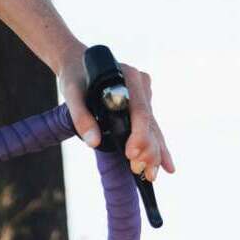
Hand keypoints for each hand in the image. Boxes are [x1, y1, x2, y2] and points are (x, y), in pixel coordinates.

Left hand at [60, 53, 175, 184]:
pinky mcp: (142, 106)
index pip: (139, 109)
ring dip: (154, 153)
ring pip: (153, 128)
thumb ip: (81, 117)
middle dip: (147, 149)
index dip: (139, 134)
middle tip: (139, 170)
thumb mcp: (72, 94)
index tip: (132, 153)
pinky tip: (167, 167)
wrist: (79, 64)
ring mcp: (144, 95)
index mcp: (128, 76)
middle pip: (149, 121)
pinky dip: (158, 148)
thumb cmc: (75, 77)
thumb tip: (93, 142)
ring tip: (152, 175)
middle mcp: (141, 85)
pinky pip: (152, 129)